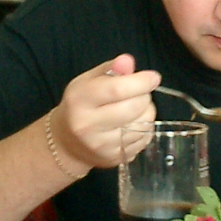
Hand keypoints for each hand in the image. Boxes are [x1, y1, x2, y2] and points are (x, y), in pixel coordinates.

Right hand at [51, 54, 158, 169]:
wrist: (66, 143)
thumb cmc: (80, 105)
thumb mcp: (88, 81)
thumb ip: (110, 69)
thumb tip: (128, 61)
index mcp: (80, 100)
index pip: (117, 89)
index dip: (141, 82)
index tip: (153, 77)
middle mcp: (88, 125)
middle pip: (133, 108)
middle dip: (144, 96)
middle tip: (139, 93)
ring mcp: (102, 146)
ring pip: (142, 125)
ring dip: (147, 112)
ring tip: (136, 108)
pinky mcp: (115, 158)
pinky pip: (144, 140)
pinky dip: (145, 128)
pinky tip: (134, 123)